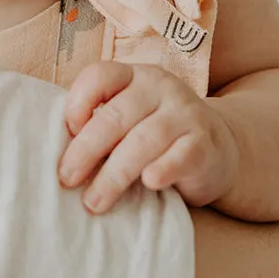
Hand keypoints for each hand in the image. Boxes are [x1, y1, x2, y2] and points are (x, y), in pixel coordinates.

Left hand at [58, 61, 239, 213]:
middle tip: (67, 179)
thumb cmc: (157, 135)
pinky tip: (148, 184)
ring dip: (115, 174)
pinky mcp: (205, 143)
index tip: (66, 133)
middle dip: (87, 150)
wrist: (219, 147)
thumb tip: (59, 153)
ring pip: (144, 140)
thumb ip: (102, 123)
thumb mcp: (131, 117)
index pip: (99, 75)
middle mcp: (160, 87)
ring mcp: (185, 113)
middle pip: (117, 115)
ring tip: (94, 202)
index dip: (78, 102)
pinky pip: (181, 155)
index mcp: (134, 76)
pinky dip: (163, 169)